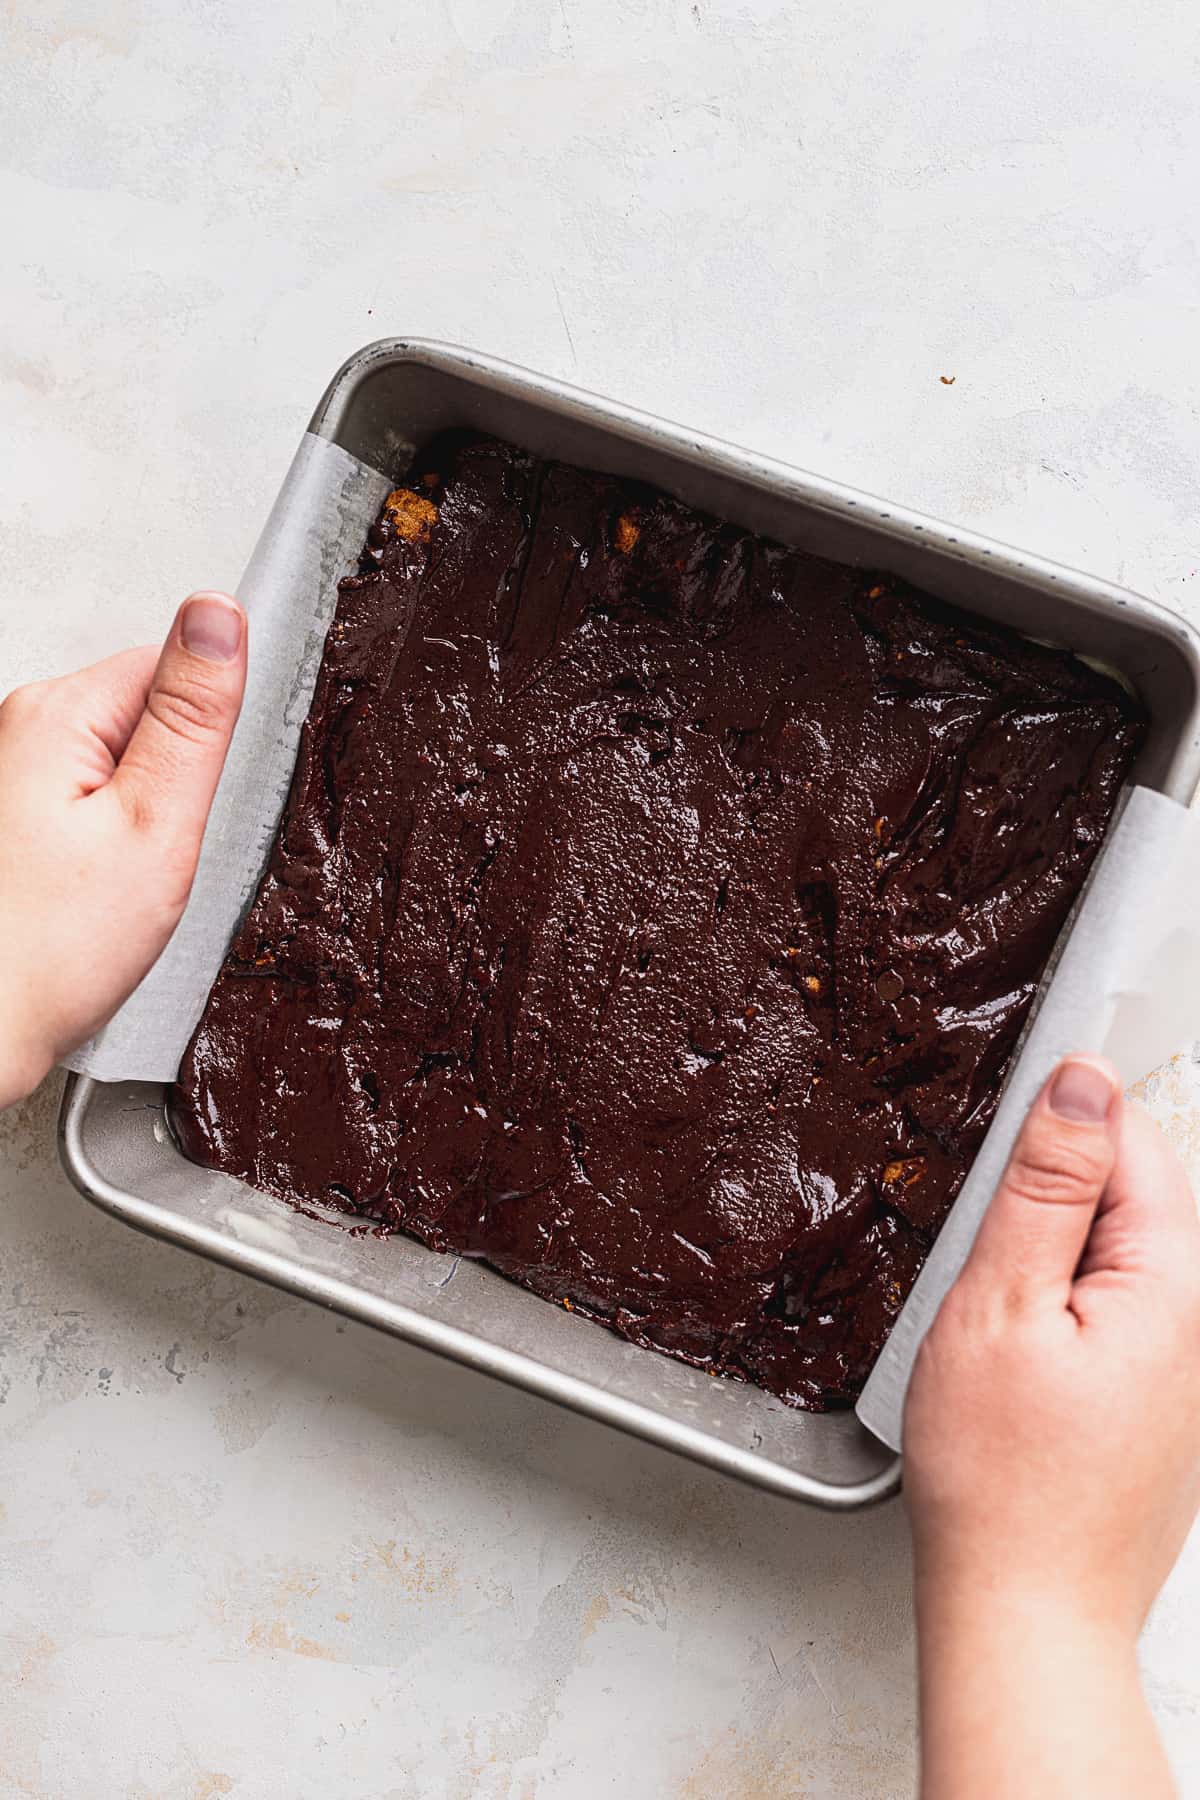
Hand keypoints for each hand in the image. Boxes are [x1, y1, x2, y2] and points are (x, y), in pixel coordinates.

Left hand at [0, 592, 246, 1107]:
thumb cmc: (46, 953)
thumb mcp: (155, 827)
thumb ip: (193, 716)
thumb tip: (218, 613)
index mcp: (56, 714)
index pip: (172, 665)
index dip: (209, 733)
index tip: (199, 796)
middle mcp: (19, 729)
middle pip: (145, 715)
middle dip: (174, 780)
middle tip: (161, 854)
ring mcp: (9, 774)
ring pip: (118, 765)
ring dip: (141, 817)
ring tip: (126, 883)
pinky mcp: (11, 817)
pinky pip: (89, 805)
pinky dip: (110, 844)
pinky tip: (99, 895)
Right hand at [905, 1055, 1199, 1797]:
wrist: (1026, 1616)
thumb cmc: (1001, 1480)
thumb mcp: (1000, 1302)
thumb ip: (1047, 1184)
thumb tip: (1082, 1082)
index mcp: (1173, 1283)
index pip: (1132, 1140)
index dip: (1055, 1125)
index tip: (995, 1163)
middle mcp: (1199, 1323)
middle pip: (1129, 1196)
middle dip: (1049, 1197)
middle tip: (980, 1261)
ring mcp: (1185, 1370)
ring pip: (1114, 1256)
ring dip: (1049, 1257)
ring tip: (992, 1321)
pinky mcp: (1160, 1405)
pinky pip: (1111, 1313)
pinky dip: (1058, 1311)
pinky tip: (1015, 1362)